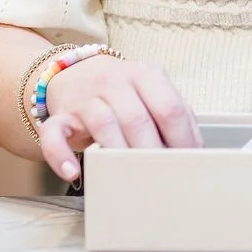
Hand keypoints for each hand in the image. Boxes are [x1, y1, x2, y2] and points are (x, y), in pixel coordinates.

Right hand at [35, 55, 202, 181]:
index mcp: (145, 74)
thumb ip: (176, 115)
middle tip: (160, 177)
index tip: (187, 163)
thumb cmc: (124, 92)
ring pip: (103, 124)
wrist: (76, 75)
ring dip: (118, 153)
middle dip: (151, 152)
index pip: (169, 107)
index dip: (182, 139)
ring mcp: (85, 98)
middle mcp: (115, 81)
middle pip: (137, 118)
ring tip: (129, 177)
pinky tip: (73, 172)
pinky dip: (61, 155)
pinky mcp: (60, 116)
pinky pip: (55, 135)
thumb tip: (196, 152)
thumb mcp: (153, 92)